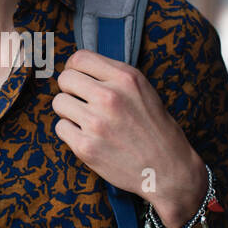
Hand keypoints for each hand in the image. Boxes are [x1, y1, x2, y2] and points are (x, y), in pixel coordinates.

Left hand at [53, 49, 205, 227]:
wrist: (167, 169)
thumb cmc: (155, 129)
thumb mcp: (143, 90)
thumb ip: (114, 76)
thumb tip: (79, 68)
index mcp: (125, 78)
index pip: (80, 58)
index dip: (74, 68)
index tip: (78, 77)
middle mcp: (109, 97)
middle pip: (65, 79)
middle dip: (69, 89)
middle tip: (81, 101)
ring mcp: (96, 122)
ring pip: (59, 103)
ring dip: (68, 111)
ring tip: (86, 120)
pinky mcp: (86, 147)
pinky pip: (60, 127)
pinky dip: (70, 132)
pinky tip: (88, 136)